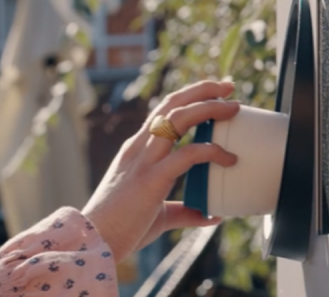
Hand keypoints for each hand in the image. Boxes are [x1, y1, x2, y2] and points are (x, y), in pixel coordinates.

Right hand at [82, 80, 240, 262]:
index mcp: (137, 150)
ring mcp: (144, 160)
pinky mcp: (151, 178)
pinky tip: (229, 158)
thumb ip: (184, 211)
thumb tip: (212, 214)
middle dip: (202, 90)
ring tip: (234, 106)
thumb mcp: (158, 215)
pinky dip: (211, 151)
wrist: (94, 241)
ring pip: (178, 117)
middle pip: (172, 103)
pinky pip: (187, 154)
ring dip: (209, 107)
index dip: (190, 98)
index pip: (163, 111)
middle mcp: (139, 147)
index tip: (216, 94)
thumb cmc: (121, 229)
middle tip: (229, 86)